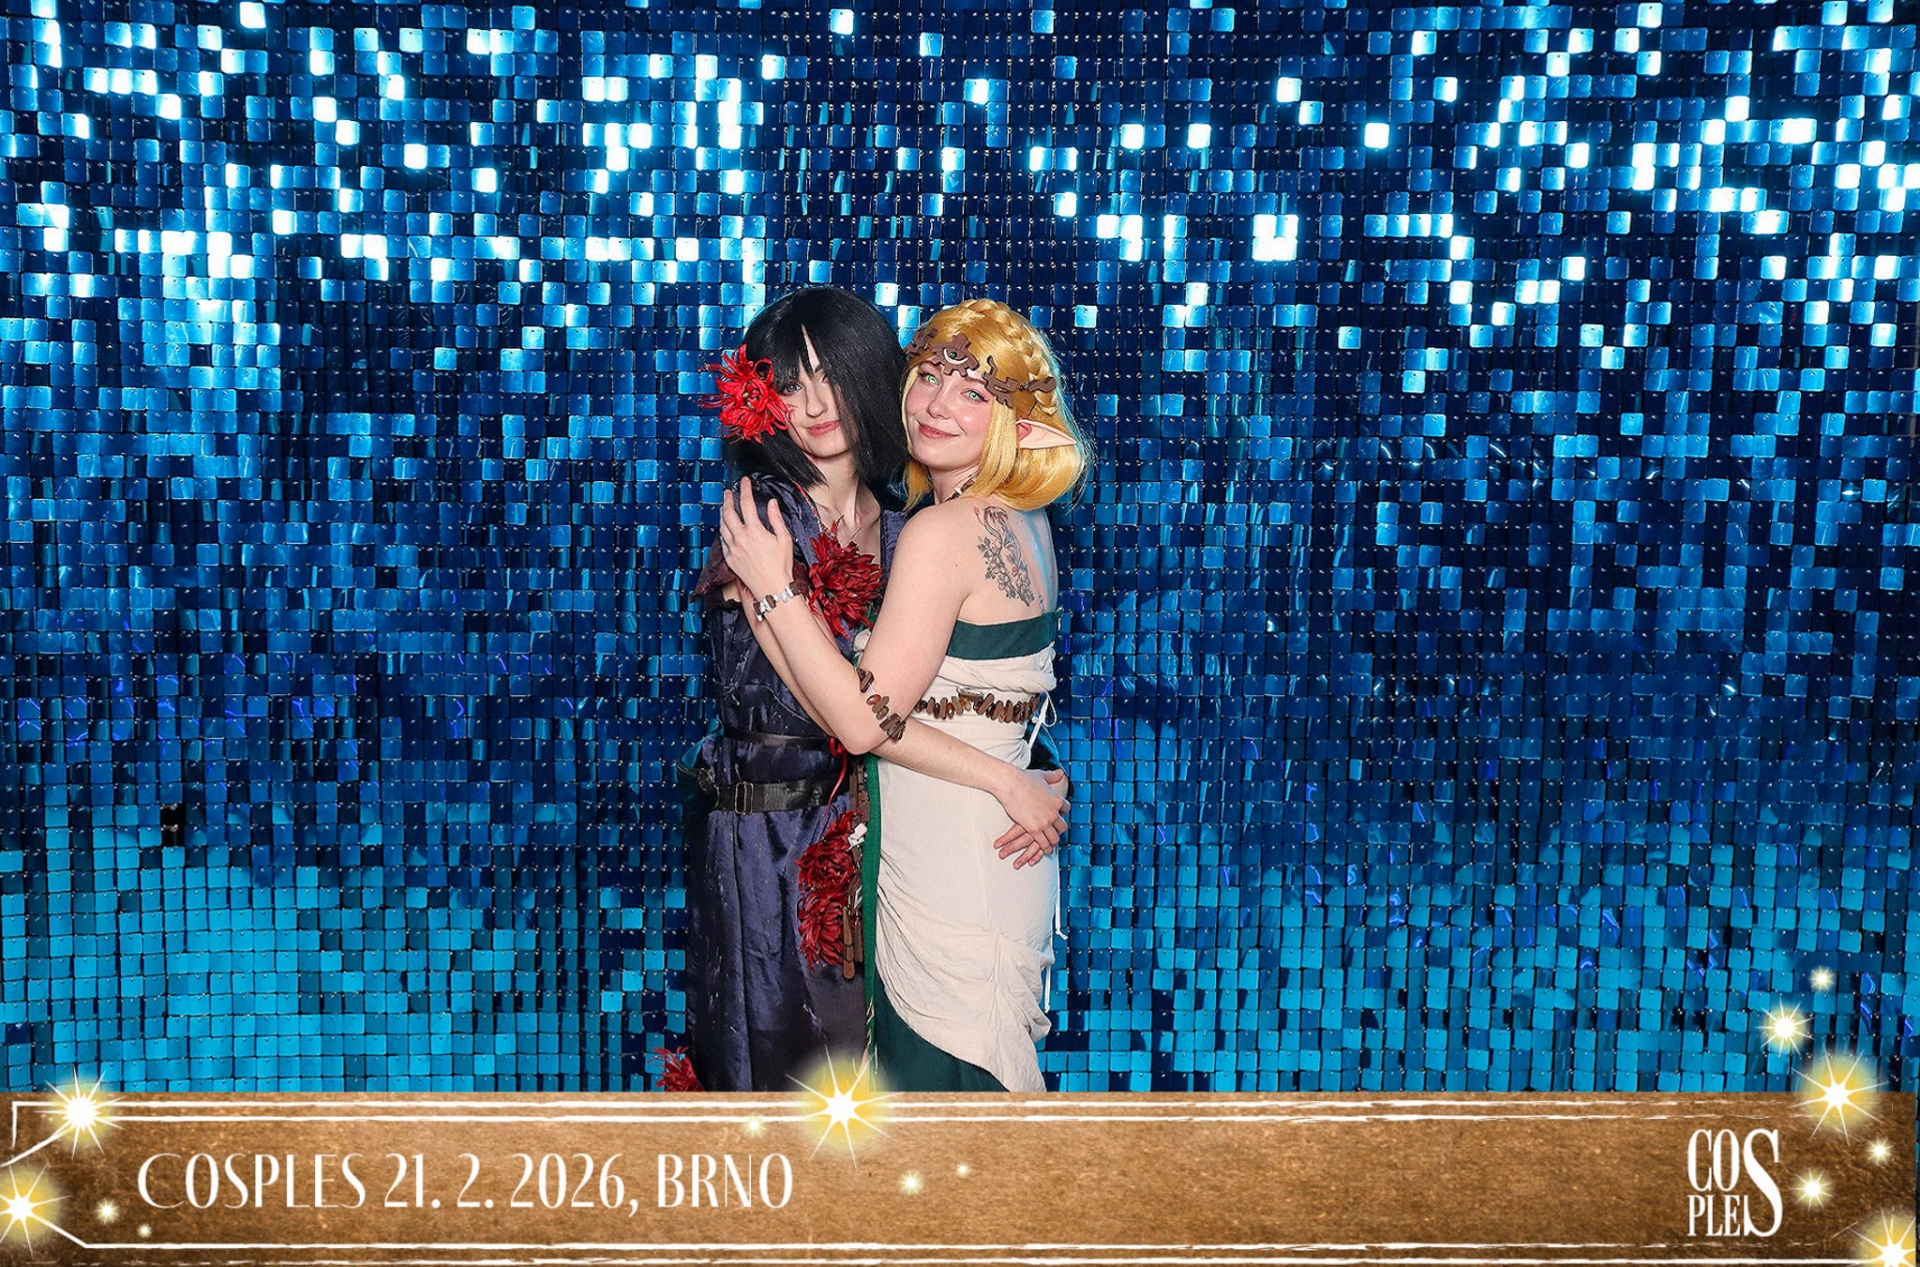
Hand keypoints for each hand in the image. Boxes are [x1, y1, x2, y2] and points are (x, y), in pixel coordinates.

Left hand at [718, 476, 796, 598]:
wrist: (772, 588)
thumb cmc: (781, 565)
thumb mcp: (784, 539)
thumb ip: (776, 519)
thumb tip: (771, 503)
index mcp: (754, 531)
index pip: (746, 503)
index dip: (745, 489)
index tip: (744, 481)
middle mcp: (740, 538)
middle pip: (728, 513)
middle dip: (727, 499)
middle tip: (728, 492)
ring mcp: (733, 549)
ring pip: (722, 526)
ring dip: (722, 514)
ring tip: (724, 507)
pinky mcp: (730, 559)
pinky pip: (722, 540)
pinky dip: (723, 530)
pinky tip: (725, 528)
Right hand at [991, 767, 1067, 868]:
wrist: (1010, 784)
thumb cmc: (1023, 778)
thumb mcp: (1042, 776)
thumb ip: (1052, 776)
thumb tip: (1059, 773)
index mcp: (1057, 800)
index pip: (1066, 809)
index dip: (1062, 813)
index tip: (1058, 814)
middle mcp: (1053, 813)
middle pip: (1063, 826)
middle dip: (1060, 829)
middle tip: (1055, 831)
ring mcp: (1044, 822)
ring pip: (1055, 838)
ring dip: (1053, 841)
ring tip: (1051, 843)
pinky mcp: (1034, 829)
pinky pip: (1043, 842)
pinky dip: (1045, 847)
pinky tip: (1045, 849)